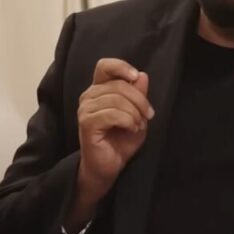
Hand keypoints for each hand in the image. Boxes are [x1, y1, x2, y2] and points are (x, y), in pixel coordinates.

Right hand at [70, 58, 153, 226]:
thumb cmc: (121, 141)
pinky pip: (112, 114)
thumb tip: (142, 75)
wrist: (109, 167)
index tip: (135, 77)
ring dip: (134, 113)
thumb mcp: (137, 115)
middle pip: (118, 85)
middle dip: (139, 100)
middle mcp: (89, 96)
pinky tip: (131, 129)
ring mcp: (85, 109)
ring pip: (116, 99)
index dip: (121, 66)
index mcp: (99, 90)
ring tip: (138, 125)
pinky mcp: (86, 123)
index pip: (105, 66)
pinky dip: (127, 120)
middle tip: (148, 116)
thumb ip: (138, 95)